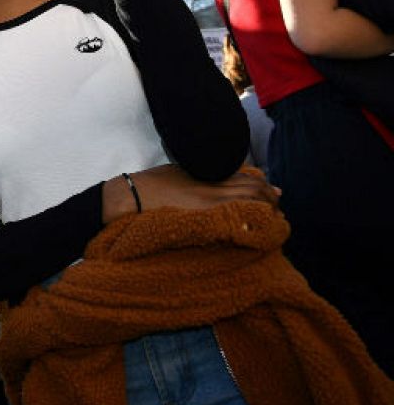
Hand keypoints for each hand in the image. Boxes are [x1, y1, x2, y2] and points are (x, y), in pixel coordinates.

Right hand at [103, 163, 278, 222]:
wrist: (129, 198)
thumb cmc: (152, 184)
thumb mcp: (181, 171)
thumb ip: (206, 174)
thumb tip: (232, 178)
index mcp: (208, 175)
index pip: (251, 179)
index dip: (266, 188)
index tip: (274, 194)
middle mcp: (213, 189)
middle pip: (256, 192)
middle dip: (271, 201)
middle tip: (276, 211)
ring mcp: (209, 207)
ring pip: (251, 207)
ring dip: (265, 215)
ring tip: (270, 222)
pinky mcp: (202, 223)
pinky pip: (236, 224)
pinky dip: (250, 227)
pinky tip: (254, 233)